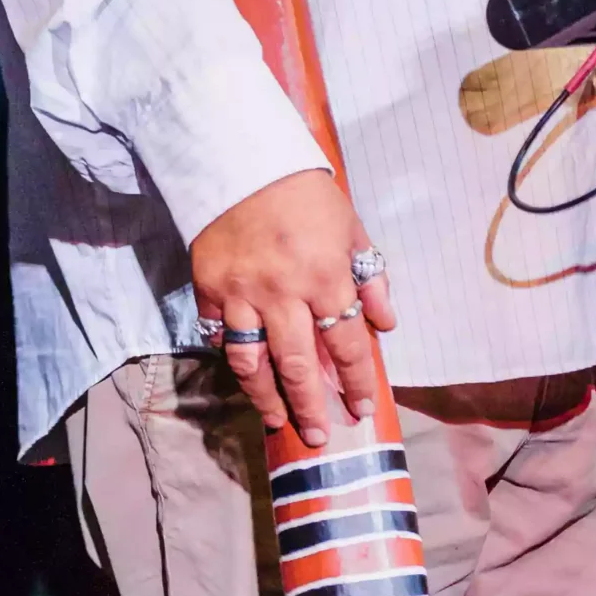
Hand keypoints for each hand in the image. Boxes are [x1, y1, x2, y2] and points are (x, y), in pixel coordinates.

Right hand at [191, 169, 395, 447]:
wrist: (241, 160)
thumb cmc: (305, 193)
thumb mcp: (350, 226)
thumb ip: (370, 275)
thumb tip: (386, 323)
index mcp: (324, 276)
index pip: (347, 344)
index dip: (357, 380)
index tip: (363, 407)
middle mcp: (283, 294)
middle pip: (297, 366)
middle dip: (311, 406)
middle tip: (319, 435)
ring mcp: (241, 294)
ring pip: (252, 362)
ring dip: (266, 397)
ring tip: (278, 418)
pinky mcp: (209, 289)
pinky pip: (219, 334)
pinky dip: (231, 354)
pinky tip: (243, 369)